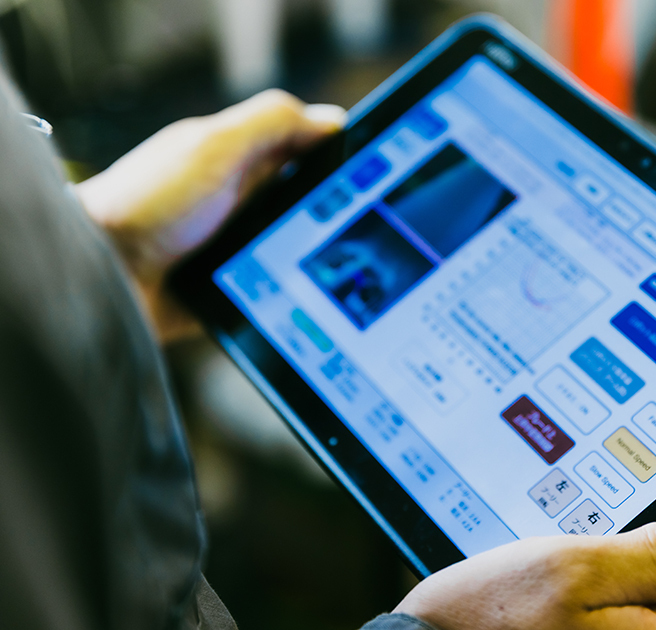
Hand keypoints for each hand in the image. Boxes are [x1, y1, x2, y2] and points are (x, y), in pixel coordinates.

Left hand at [76, 90, 343, 342]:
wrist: (104, 276)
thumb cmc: (144, 204)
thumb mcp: (213, 147)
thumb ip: (271, 124)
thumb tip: (334, 122)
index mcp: (242, 161)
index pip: (308, 152)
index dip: (340, 160)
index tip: (370, 176)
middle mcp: (244, 202)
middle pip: (313, 206)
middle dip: (336, 218)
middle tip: (359, 231)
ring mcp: (241, 247)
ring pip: (303, 252)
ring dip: (316, 260)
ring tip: (336, 270)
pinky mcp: (238, 289)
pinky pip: (281, 290)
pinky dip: (295, 294)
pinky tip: (309, 299)